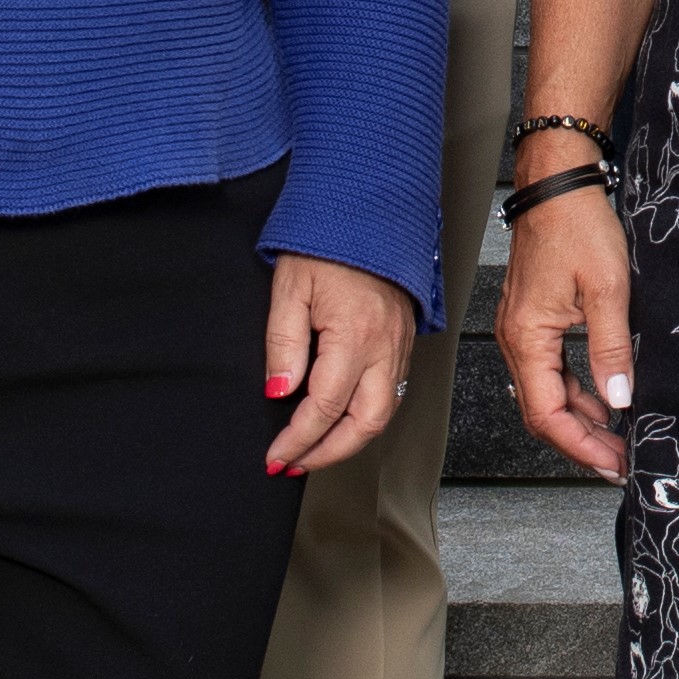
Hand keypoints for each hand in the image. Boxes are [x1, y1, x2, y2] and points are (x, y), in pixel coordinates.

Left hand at [262, 252, 420, 474]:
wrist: (369, 214)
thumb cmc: (328, 244)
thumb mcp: (290, 289)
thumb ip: (283, 345)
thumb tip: (279, 393)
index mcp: (354, 335)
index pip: (324, 407)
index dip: (298, 439)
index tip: (276, 455)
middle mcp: (384, 348)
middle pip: (364, 424)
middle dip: (329, 454)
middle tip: (295, 464)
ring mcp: (398, 347)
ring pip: (383, 414)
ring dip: (348, 441)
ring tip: (315, 451)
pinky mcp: (402, 343)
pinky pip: (390, 394)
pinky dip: (365, 418)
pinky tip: (341, 422)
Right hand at [500, 181, 634, 481]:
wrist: (558, 185)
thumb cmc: (576, 225)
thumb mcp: (608, 290)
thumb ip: (611, 349)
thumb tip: (619, 400)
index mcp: (528, 337)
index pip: (546, 414)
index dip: (580, 446)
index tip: (611, 463)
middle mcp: (517, 339)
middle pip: (542, 411)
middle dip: (581, 442)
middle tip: (619, 460)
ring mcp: (522, 330)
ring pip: (546, 393)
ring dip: (580, 419)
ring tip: (616, 437)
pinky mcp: (533, 320)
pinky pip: (550, 370)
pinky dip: (575, 391)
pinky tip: (602, 397)